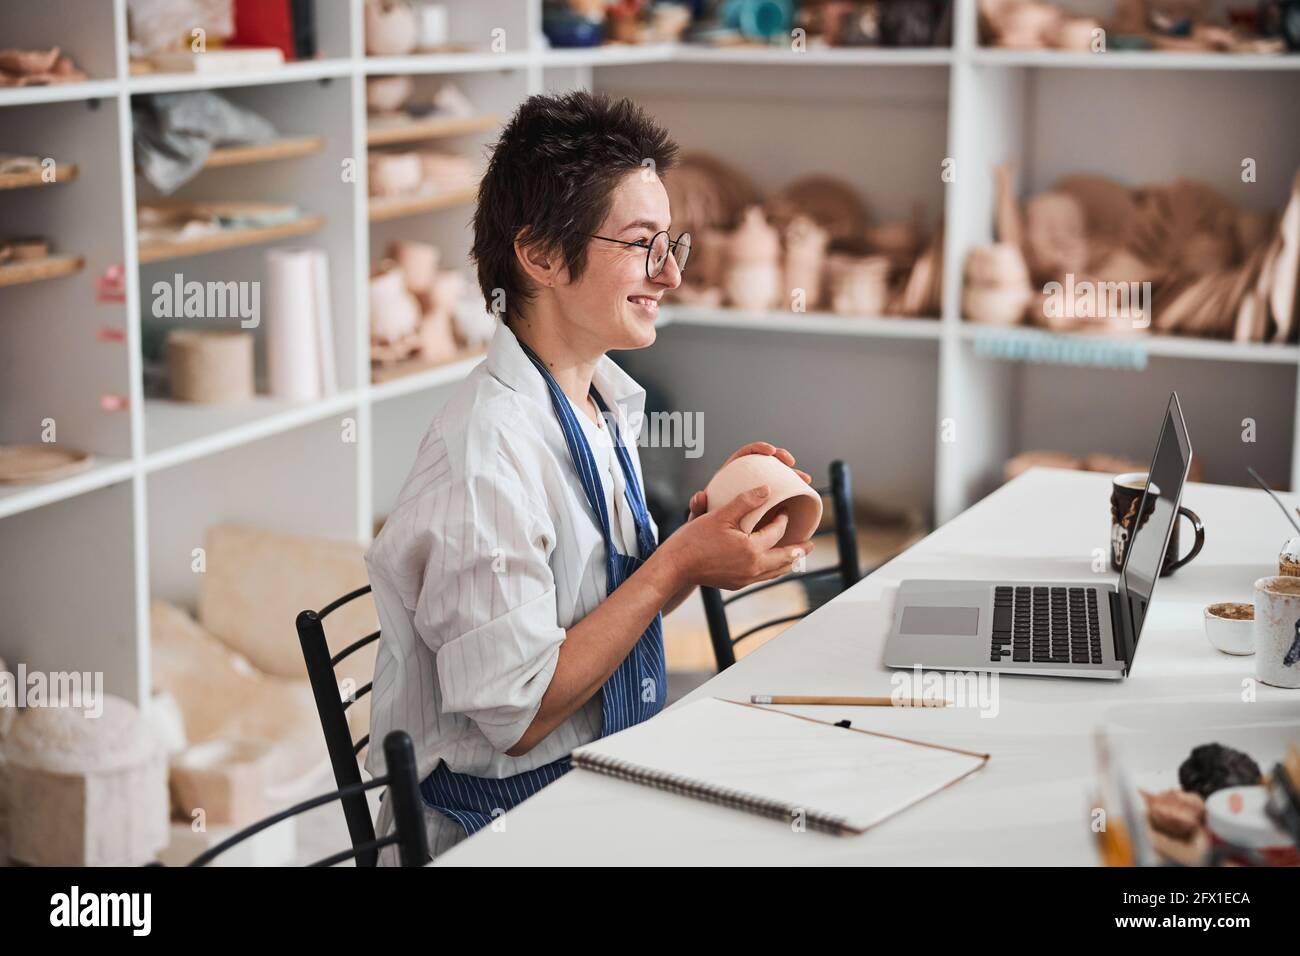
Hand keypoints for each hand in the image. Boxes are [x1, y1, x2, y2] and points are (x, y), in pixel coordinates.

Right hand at [665, 485, 813, 591]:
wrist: (676, 566)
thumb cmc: (695, 539)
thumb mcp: (721, 515)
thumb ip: (746, 501)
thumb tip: (768, 489)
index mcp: (752, 549)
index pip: (776, 531)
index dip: (782, 519)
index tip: (785, 511)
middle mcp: (753, 568)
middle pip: (785, 559)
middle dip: (798, 550)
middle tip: (810, 545)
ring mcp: (745, 579)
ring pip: (775, 572)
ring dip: (788, 563)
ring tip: (797, 557)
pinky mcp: (736, 584)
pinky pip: (762, 577)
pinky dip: (773, 570)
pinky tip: (771, 565)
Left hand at [680, 440, 811, 526]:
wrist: (712, 544)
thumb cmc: (703, 528)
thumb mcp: (700, 518)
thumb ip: (698, 507)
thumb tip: (699, 496)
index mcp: (729, 478)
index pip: (745, 455)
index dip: (758, 449)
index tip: (771, 451)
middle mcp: (744, 483)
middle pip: (765, 463)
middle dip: (782, 460)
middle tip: (792, 464)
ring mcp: (756, 494)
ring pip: (777, 479)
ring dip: (793, 476)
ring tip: (804, 481)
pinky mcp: (766, 506)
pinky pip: (782, 496)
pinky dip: (793, 494)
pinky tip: (803, 496)